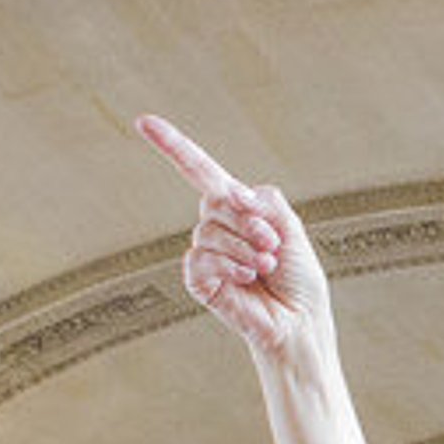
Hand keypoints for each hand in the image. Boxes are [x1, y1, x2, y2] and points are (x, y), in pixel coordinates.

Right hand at [136, 114, 329, 363]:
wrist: (299, 321)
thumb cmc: (299, 279)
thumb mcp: (291, 228)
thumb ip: (264, 201)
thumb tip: (229, 193)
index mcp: (238, 208)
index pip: (200, 171)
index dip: (173, 146)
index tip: (144, 121)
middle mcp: (218, 227)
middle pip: (214, 200)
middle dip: (249, 221)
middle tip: (273, 246)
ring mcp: (206, 254)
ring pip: (208, 230)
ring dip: (244, 248)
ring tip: (265, 267)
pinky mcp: (199, 282)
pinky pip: (199, 259)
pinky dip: (228, 266)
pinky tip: (247, 280)